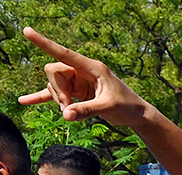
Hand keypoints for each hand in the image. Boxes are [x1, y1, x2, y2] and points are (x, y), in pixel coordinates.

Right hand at [18, 28, 153, 126]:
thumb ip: (87, 111)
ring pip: (54, 85)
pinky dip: (40, 98)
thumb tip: (65, 115)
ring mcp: (77, 81)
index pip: (65, 54)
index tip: (27, 32)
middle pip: (54, 72)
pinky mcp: (75, 93)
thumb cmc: (127, 106)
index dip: (45, 43)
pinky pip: (53, 94)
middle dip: (57, 91)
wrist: (136, 114)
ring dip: (58, 99)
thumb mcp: (108, 108)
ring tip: (70, 113)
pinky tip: (23, 101)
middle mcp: (82, 71)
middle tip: (68, 108)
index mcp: (92, 67)